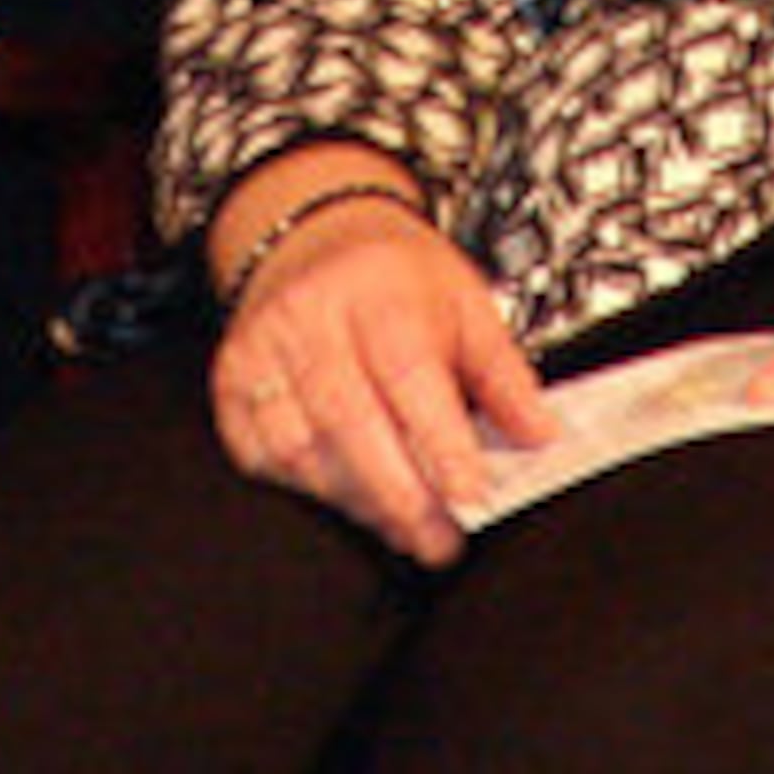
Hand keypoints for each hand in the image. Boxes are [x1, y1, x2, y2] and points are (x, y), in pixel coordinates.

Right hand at [208, 172, 555, 567]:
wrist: (314, 233)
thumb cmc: (396, 276)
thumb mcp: (465, 301)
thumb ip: (504, 374)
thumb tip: (541, 436)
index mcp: (378, 289)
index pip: (407, 374)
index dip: (440, 443)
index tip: (472, 496)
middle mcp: (310, 315)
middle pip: (350, 420)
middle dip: (401, 494)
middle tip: (440, 539)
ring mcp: (262, 348)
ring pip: (303, 447)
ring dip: (358, 500)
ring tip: (405, 527)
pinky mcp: (232, 380)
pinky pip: (263, 455)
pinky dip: (308, 486)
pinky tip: (348, 496)